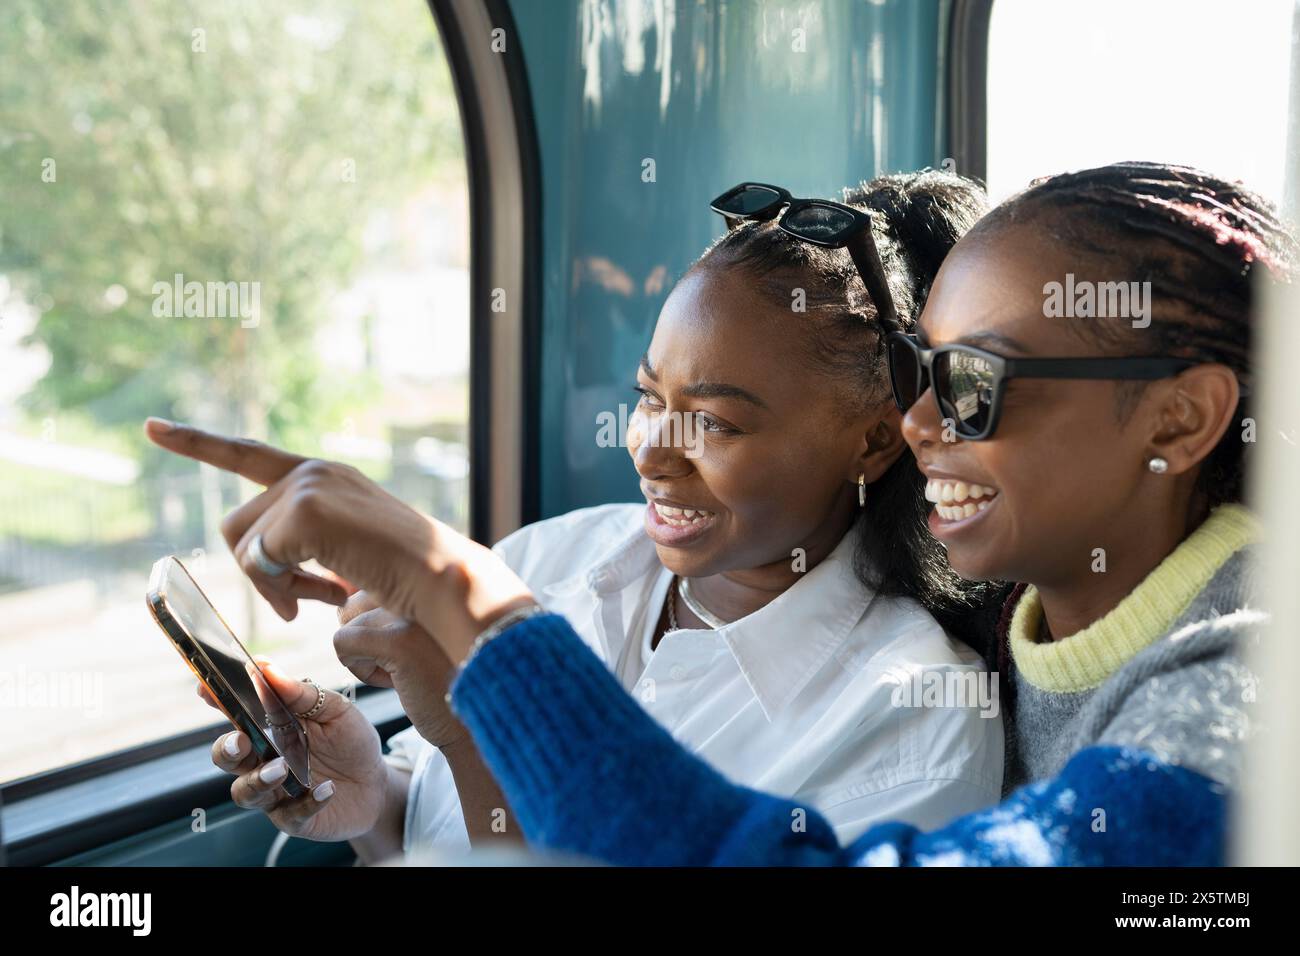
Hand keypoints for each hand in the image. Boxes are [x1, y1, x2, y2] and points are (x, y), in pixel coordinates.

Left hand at [144, 418, 534, 662]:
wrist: (444, 580)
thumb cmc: (405, 580)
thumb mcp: (345, 556)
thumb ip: (304, 549)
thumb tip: (262, 566)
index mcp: (324, 476)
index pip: (248, 456)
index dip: (197, 442)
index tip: (153, 427)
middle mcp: (313, 470)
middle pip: (237, 525)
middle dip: (259, 573)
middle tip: (300, 604)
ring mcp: (309, 486)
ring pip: (246, 546)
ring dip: (271, 586)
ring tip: (315, 602)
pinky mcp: (308, 511)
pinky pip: (260, 561)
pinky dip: (282, 590)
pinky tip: (325, 596)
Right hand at [203, 659, 387, 841]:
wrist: (376, 785)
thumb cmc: (350, 743)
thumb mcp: (336, 711)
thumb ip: (303, 694)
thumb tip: (268, 669)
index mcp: (271, 729)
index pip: (236, 714)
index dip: (217, 701)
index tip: (205, 687)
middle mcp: (264, 761)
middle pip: (228, 757)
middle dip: (227, 749)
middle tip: (240, 741)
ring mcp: (276, 792)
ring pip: (245, 792)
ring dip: (259, 780)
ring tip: (282, 768)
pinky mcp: (294, 818)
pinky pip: (290, 815)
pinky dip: (307, 803)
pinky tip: (327, 789)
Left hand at [335, 590, 467, 748]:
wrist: (476, 722)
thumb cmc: (448, 679)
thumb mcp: (426, 632)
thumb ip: (398, 607)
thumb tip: (343, 602)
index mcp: (434, 582)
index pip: (375, 585)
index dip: (379, 626)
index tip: (410, 648)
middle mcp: (426, 588)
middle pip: (356, 602)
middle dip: (368, 638)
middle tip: (406, 662)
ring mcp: (414, 613)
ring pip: (348, 623)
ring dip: (366, 656)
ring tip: (406, 672)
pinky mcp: (400, 641)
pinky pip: (344, 643)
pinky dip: (358, 668)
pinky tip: (394, 682)